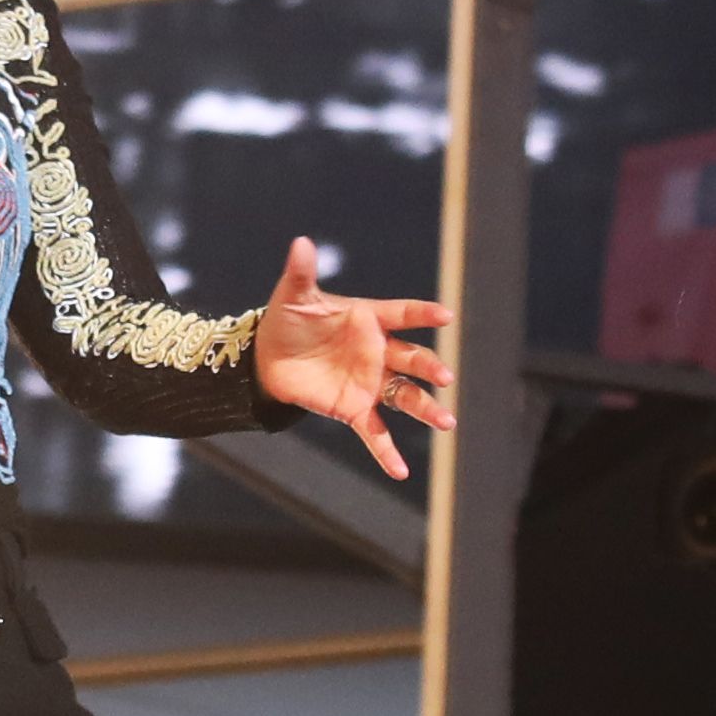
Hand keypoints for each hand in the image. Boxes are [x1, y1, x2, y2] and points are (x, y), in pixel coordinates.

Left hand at [246, 241, 452, 478]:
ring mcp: (369, 382)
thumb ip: (301, 273)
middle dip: (429, 367)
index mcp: (367, 318)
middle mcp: (377, 352)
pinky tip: (401, 472)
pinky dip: (387, 452)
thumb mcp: (293, 296)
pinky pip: (375, 432)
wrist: (268, 358)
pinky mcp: (354, 409)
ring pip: (405, 396)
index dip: (422, 314)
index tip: (445, 316)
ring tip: (447, 423)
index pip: (401, 314)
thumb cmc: (287, 320)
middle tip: (445, 376)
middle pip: (411, 359)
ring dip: (426, 409)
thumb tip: (300, 243)